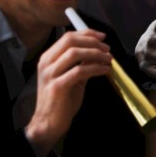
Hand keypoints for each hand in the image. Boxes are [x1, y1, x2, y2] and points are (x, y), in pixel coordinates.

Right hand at [26, 29, 112, 154]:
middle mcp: (47, 63)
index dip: (87, 33)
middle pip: (71, 41)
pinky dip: (96, 68)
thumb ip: (81, 64)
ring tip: (109, 59)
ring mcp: (51, 74)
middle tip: (107, 49)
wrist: (50, 122)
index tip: (102, 37)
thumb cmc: (61, 99)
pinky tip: (105, 70)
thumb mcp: (72, 77)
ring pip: (75, 53)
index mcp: (48, 58)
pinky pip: (80, 71)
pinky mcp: (58, 86)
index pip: (68, 37)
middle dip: (93, 42)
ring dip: (96, 54)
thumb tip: (98, 52)